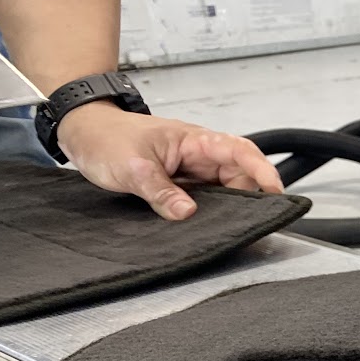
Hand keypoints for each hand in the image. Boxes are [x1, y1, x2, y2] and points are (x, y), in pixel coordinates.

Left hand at [55, 102, 283, 220]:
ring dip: (228, 208)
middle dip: (247, 198)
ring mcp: (193, 170)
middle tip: (245, 222)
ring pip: (225, 190)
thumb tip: (186, 213)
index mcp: (195, 141)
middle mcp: (200, 155)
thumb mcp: (132, 167)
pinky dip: (210, 212)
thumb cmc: (107, 137)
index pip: (241, 151)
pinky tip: (206, 225)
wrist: (83, 133)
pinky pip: (206, 199)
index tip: (276, 191)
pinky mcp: (183, 184)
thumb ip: (160, 191)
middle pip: (240, 176)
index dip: (262, 171)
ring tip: (225, 227)